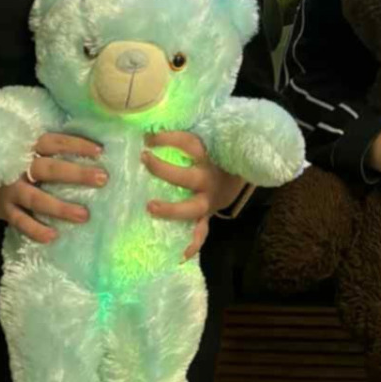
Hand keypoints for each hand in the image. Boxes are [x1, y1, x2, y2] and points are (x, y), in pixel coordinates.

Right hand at [0, 131, 106, 245]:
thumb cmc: (8, 160)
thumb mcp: (22, 146)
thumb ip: (46, 148)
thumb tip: (88, 151)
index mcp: (27, 146)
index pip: (56, 142)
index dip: (78, 145)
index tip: (101, 151)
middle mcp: (18, 166)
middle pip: (50, 169)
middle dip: (77, 174)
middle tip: (102, 179)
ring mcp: (10, 189)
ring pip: (37, 199)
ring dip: (61, 208)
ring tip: (84, 215)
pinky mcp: (4, 209)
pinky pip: (20, 221)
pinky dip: (36, 229)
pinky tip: (53, 235)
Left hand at [142, 130, 246, 263]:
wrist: (236, 179)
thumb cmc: (210, 158)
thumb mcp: (204, 144)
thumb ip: (182, 139)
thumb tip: (148, 126)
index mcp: (207, 156)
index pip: (188, 144)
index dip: (168, 138)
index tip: (148, 137)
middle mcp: (208, 178)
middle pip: (187, 177)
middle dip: (165, 170)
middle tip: (145, 160)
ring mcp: (208, 201)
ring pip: (192, 208)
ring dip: (172, 209)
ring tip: (151, 208)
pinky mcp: (206, 217)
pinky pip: (200, 233)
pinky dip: (191, 245)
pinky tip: (179, 255)